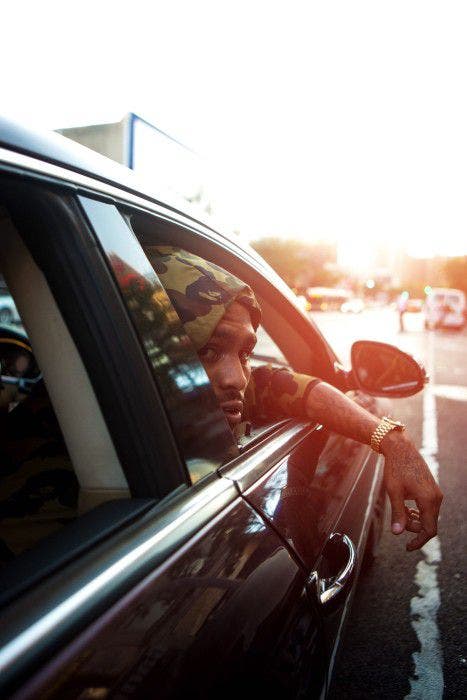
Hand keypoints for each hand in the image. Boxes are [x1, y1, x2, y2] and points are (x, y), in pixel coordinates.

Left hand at [381, 431, 442, 550]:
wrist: (401, 449)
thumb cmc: (395, 469)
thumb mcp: (394, 492)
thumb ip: (398, 514)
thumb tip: (398, 534)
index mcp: (428, 500)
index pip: (429, 530)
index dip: (418, 542)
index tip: (407, 547)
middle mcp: (436, 498)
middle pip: (429, 525)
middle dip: (413, 527)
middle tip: (398, 519)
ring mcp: (436, 493)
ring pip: (429, 517)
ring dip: (415, 519)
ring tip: (401, 510)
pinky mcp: (433, 490)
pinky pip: (429, 508)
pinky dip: (418, 512)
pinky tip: (406, 506)